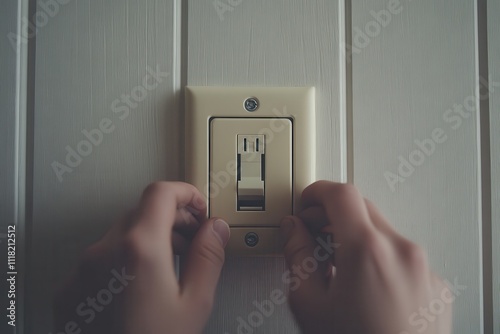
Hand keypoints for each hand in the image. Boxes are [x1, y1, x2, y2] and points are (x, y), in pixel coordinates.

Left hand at [53, 182, 229, 333]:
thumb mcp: (194, 303)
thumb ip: (209, 256)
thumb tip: (216, 229)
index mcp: (139, 249)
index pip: (162, 193)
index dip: (186, 193)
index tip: (199, 206)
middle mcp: (104, 252)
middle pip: (142, 211)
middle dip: (172, 217)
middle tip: (194, 236)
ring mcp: (83, 270)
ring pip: (121, 232)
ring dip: (149, 236)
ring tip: (172, 262)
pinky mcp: (72, 289)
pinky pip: (101, 256)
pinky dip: (125, 257)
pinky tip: (142, 284)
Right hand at [280, 181, 451, 333]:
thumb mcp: (309, 304)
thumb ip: (297, 255)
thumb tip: (293, 231)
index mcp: (368, 249)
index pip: (340, 194)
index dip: (316, 192)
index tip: (306, 202)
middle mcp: (403, 252)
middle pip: (363, 208)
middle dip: (333, 214)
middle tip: (312, 231)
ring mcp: (424, 268)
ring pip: (383, 232)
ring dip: (357, 238)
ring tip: (336, 267)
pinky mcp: (435, 286)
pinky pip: (403, 256)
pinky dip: (380, 259)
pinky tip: (363, 286)